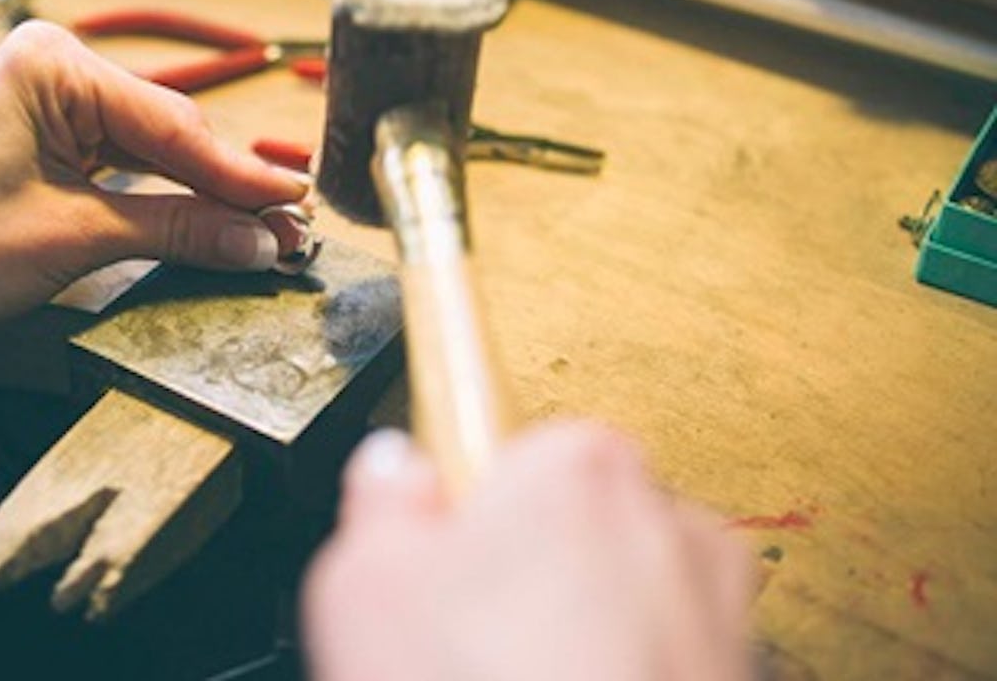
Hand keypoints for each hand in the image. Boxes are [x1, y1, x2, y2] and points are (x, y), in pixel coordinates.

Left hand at [0, 21, 306, 358]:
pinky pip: (125, 167)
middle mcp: (52, 69)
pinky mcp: (48, 142)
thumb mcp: (74, 238)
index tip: (296, 207)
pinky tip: (211, 224)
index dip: (239, 175)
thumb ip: (177, 231)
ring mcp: (49, 104)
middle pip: (168, 132)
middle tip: (290, 233)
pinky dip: (165, 201)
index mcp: (50, 64)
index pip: (170, 123)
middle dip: (227, 188)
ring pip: (153, 152)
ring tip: (265, 234)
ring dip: (203, 197)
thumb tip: (262, 240)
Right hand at [302, 422, 752, 680]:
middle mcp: (663, 516)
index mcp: (576, 464)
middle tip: (465, 636)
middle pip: (568, 519)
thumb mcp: (363, 588)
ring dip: (579, 628)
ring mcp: (717, 603)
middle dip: (522, 570)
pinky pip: (663, 652)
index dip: (467, 507)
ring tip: (515, 680)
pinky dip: (628, 674)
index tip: (448, 535)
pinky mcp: (743, 669)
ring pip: (620, 591)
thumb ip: (378, 502)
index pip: (511, 447)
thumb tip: (391, 470)